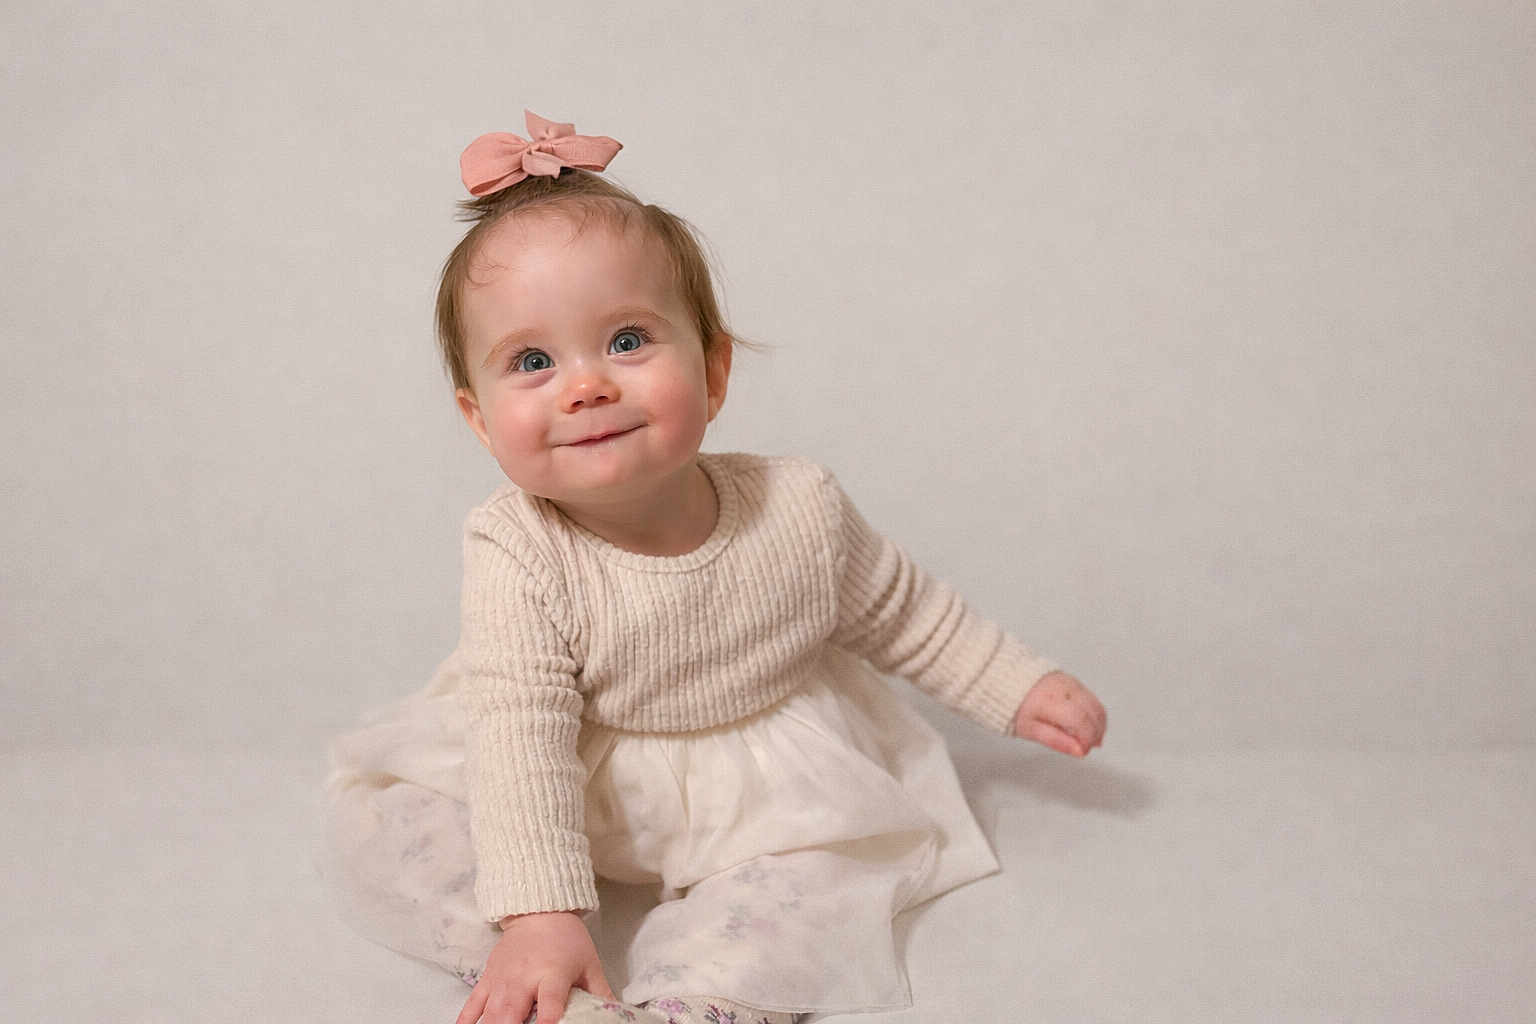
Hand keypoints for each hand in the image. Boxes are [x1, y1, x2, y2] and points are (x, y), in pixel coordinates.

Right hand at [456, 910, 613, 1023]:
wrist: (539, 911)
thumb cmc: (567, 939)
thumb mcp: (589, 964)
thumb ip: (600, 993)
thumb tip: (616, 1014)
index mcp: (553, 974)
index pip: (550, 1004)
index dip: (549, 1022)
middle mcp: (524, 979)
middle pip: (512, 1013)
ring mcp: (502, 980)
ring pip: (491, 1013)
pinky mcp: (488, 979)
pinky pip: (472, 1005)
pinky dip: (467, 1021)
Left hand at [1012, 671, 1106, 756]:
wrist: (1011, 683)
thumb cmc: (1019, 708)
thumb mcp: (1030, 729)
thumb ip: (1055, 741)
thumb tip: (1079, 752)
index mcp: (1050, 701)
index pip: (1079, 720)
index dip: (1087, 738)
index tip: (1083, 751)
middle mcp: (1064, 688)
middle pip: (1091, 713)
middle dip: (1094, 735)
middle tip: (1085, 748)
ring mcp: (1072, 683)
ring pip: (1096, 707)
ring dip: (1098, 726)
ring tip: (1089, 741)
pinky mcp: (1076, 682)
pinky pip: (1093, 700)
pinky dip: (1095, 716)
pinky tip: (1088, 727)